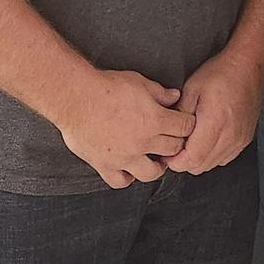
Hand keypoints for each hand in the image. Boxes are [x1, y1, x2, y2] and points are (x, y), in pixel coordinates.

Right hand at [56, 69, 195, 188]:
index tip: (184, 122)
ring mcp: (124, 157)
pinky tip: (128, 168)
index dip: (187, 123)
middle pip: (173, 149)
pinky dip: (127, 177)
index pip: (185, 127)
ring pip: (152, 173)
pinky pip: (121, 181)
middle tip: (171, 138)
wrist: (75, 97)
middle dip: (176, 143)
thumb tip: (175, 96)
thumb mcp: (138, 82)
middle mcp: (143, 142)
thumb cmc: (106, 86)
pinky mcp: (105, 165)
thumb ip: (160, 92)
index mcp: (155, 120)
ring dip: (157, 166)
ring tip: (154, 158)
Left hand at [166, 47, 263, 174]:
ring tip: (190, 140)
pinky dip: (211, 155)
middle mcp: (230, 136)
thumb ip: (179, 115)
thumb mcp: (192, 89)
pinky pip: (223, 158)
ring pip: (211, 165)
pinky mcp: (244, 140)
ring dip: (198, 158)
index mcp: (215, 123)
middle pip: (200, 166)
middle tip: (175, 145)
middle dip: (183, 161)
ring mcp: (239, 140)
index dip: (174, 161)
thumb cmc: (221, 73)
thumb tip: (168, 134)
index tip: (166, 152)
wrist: (249, 66)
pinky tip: (206, 139)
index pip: (191, 159)